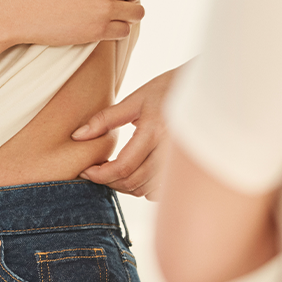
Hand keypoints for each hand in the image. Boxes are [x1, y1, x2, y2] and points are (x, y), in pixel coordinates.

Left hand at [71, 69, 178, 200]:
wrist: (204, 90)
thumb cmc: (168, 89)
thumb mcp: (135, 99)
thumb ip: (105, 119)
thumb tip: (77, 137)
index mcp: (154, 132)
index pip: (123, 166)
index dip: (100, 175)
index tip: (86, 171)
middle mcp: (169, 151)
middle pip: (132, 182)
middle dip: (108, 182)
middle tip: (95, 172)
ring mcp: (179, 163)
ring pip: (145, 190)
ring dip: (125, 186)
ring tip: (113, 172)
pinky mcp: (184, 169)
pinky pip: (159, 192)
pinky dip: (143, 189)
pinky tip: (136, 174)